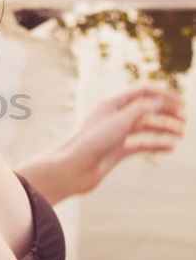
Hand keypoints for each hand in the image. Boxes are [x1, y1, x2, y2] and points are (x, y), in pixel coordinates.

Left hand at [58, 82, 186, 194]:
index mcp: (113, 102)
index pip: (144, 91)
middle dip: (167, 112)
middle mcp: (115, 116)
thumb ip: (142, 109)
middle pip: (147, 108)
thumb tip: (161, 100)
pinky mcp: (117, 150)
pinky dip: (156, 144)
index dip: (164, 94)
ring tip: (181, 134)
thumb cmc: (93, 142)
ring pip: (146, 127)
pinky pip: (141, 144)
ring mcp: (117, 133)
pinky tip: (170, 148)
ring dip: (164, 129)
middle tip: (185, 120)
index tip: (183, 103)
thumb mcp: (120, 122)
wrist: (74, 168)